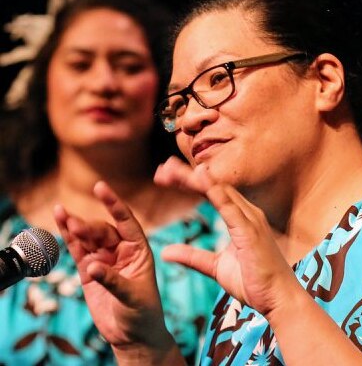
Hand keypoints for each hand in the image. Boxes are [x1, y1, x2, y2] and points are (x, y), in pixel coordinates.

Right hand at [54, 181, 172, 350]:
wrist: (132, 334)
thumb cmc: (142, 313)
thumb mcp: (132, 296)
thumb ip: (113, 280)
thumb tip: (92, 267)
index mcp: (139, 250)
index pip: (127, 222)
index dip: (115, 204)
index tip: (101, 187)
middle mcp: (122, 251)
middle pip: (103, 230)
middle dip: (89, 225)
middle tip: (75, 224)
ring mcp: (104, 259)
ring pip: (88, 238)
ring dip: (75, 226)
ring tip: (61, 213)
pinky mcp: (88, 271)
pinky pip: (78, 250)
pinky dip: (68, 237)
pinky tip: (60, 220)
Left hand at [154, 157, 299, 314]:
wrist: (278, 300)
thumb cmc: (254, 282)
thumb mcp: (215, 267)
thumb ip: (193, 257)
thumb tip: (166, 252)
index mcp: (241, 219)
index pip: (212, 193)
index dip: (190, 182)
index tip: (165, 176)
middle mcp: (247, 214)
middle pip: (214, 186)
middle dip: (187, 175)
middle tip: (162, 168)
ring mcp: (251, 220)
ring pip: (219, 191)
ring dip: (194, 178)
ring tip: (170, 169)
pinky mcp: (250, 231)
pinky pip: (229, 206)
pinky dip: (214, 190)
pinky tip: (200, 178)